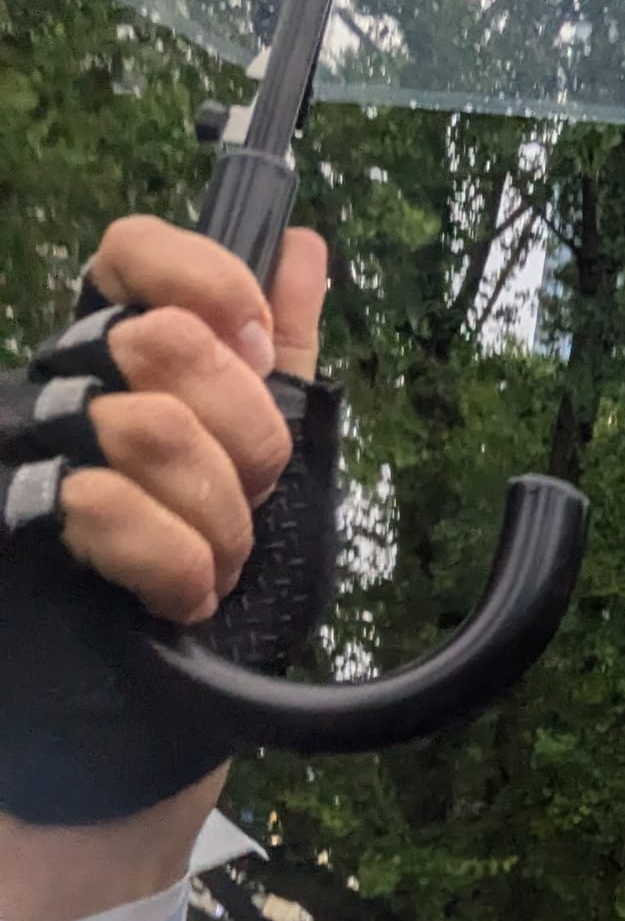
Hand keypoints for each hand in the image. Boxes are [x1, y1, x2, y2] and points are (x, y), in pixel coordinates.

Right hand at [58, 218, 326, 625]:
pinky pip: (107, 509)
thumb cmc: (199, 535)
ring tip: (222, 558)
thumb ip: (281, 342)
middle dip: (246, 434)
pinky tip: (186, 592)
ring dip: (220, 515)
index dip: (208, 282)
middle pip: (167, 342)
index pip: (133, 251)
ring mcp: (34, 450)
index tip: (257, 344)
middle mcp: (65, 382)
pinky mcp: (21, 520)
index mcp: (122, 345)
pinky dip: (177, 563)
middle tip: (250, 490)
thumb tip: (301, 246)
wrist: (151, 674)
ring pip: (152, 429)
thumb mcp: (256, 434)